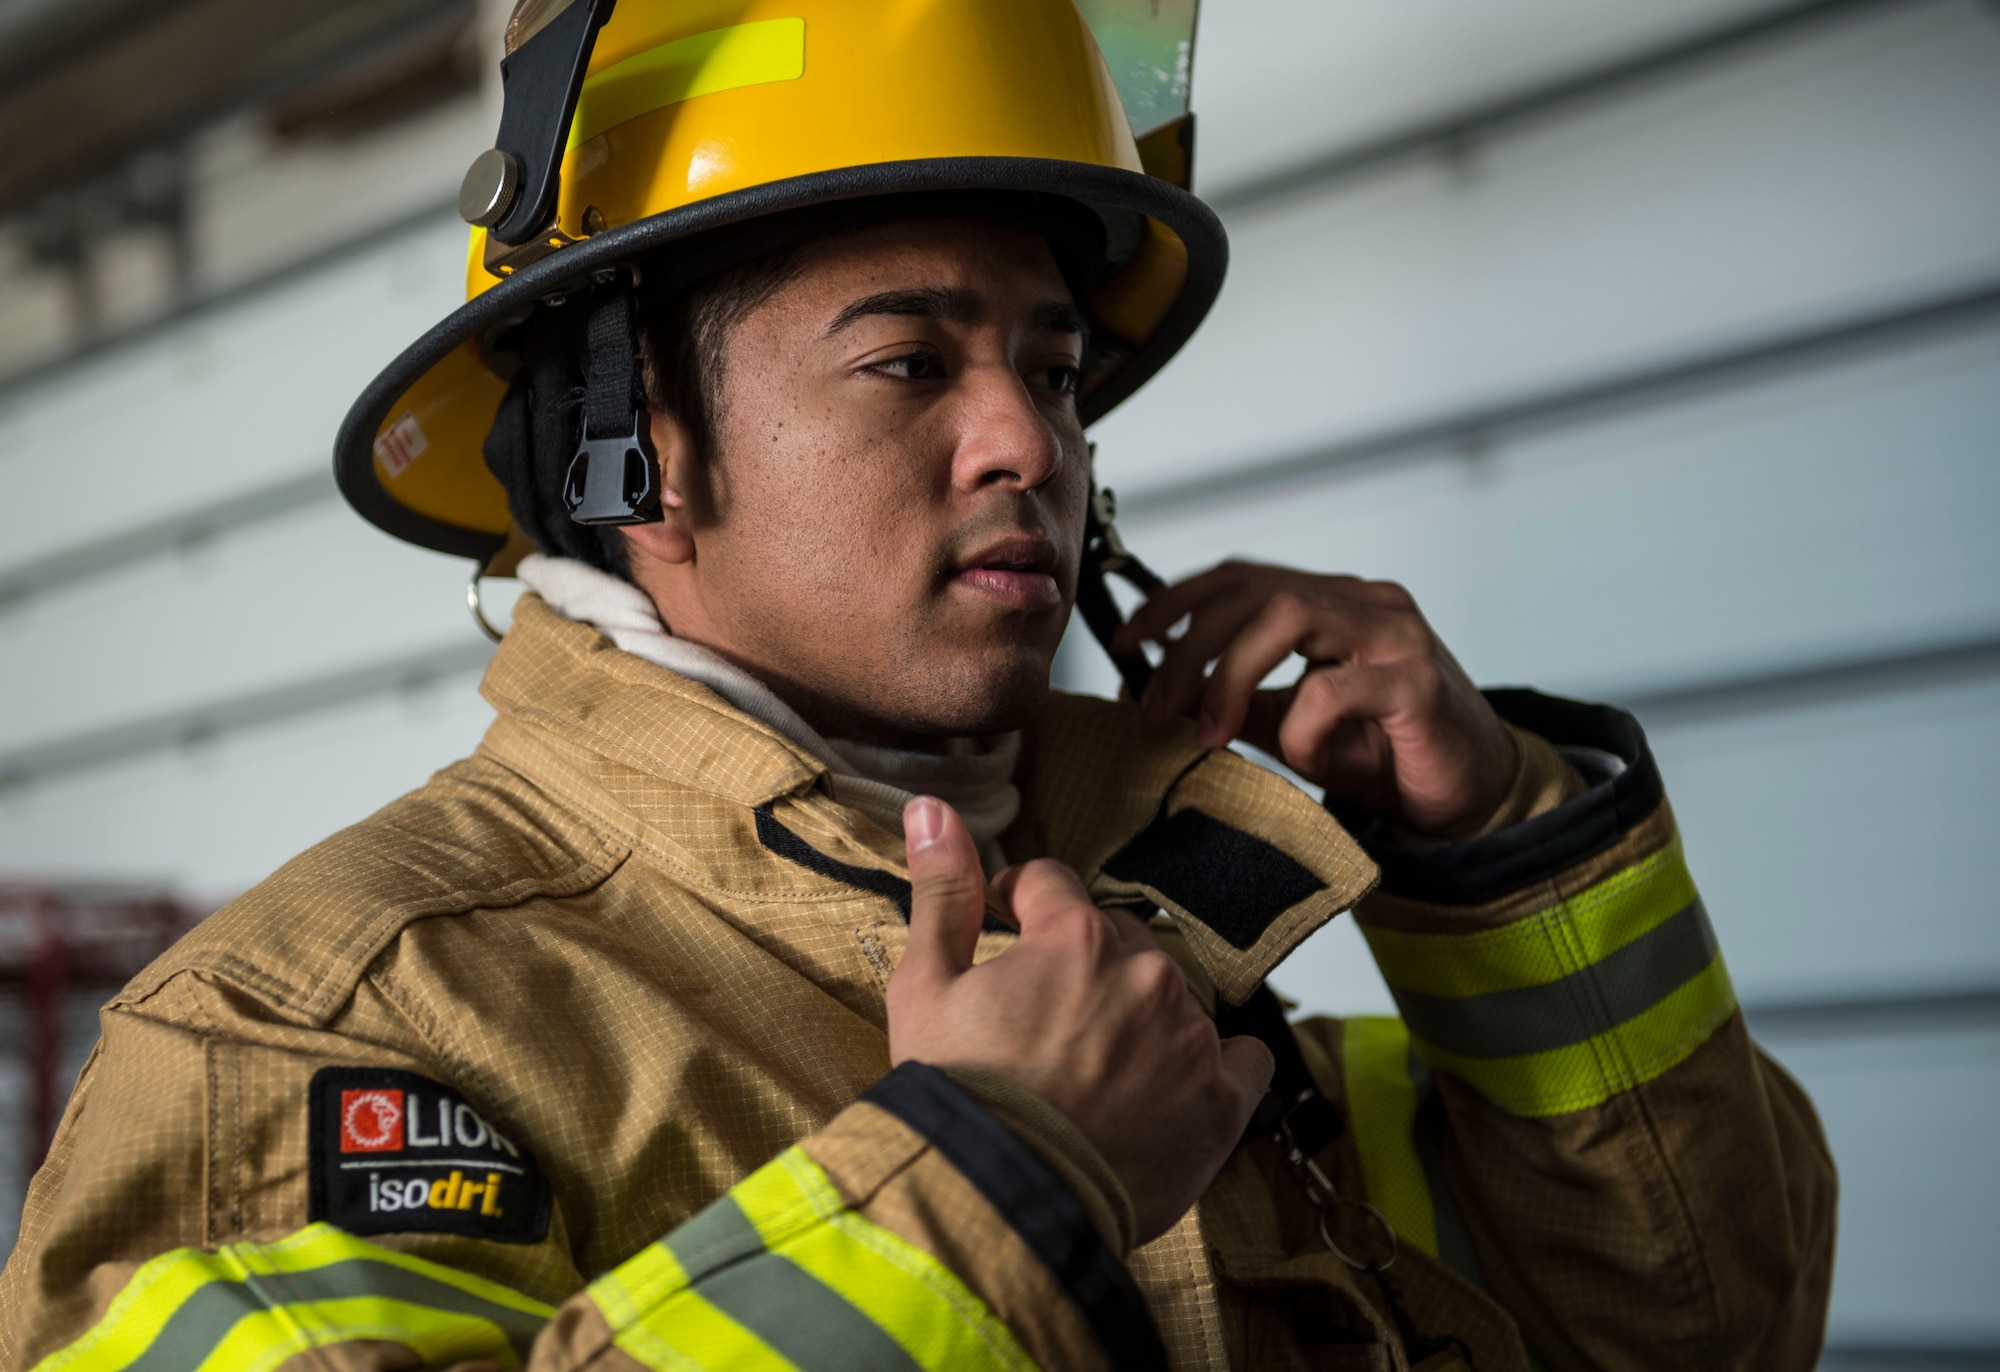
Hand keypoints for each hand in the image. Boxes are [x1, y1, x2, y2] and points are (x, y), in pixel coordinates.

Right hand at [889, 797, 1272, 1244]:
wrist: (1002, 1202)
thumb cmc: (958, 1097)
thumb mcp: (925, 986)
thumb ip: (942, 890)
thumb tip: (933, 806)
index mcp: (1075, 936)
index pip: (1052, 885)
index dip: (1019, 903)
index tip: (1005, 927)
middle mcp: (1146, 973)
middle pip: (1119, 940)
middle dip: (1081, 966)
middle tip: (1041, 1020)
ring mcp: (1190, 1037)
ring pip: (1171, 998)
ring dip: (1139, 1015)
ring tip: (1093, 1069)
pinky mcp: (1221, 1102)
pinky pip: (1244, 1060)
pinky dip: (1217, 1066)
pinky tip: (1176, 1087)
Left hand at [1112, 561, 1516, 838]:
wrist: (1475, 798)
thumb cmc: (1389, 756)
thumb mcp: (1297, 727)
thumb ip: (1241, 703)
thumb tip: (1163, 693)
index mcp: (1336, 603)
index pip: (1241, 576)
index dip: (1176, 601)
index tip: (1128, 642)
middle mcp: (1367, 603)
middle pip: (1255, 590)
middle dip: (1190, 648)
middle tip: (1157, 708)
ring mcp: (1397, 636)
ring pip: (1289, 613)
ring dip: (1230, 673)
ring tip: (1210, 732)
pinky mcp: (1419, 685)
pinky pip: (1335, 687)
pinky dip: (1298, 724)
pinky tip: (1302, 756)